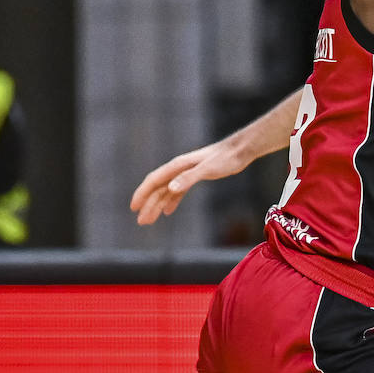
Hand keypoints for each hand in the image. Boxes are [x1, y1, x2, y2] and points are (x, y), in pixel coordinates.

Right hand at [129, 140, 250, 224]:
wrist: (240, 150)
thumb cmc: (226, 158)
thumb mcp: (208, 169)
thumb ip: (189, 178)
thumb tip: (171, 188)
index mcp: (177, 166)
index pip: (154, 181)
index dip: (142, 194)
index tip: (134, 208)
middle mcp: (178, 169)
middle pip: (158, 189)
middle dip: (148, 205)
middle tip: (141, 222)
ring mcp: (186, 173)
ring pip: (167, 191)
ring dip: (157, 205)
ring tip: (150, 220)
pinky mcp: (195, 177)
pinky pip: (178, 191)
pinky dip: (171, 201)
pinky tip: (168, 211)